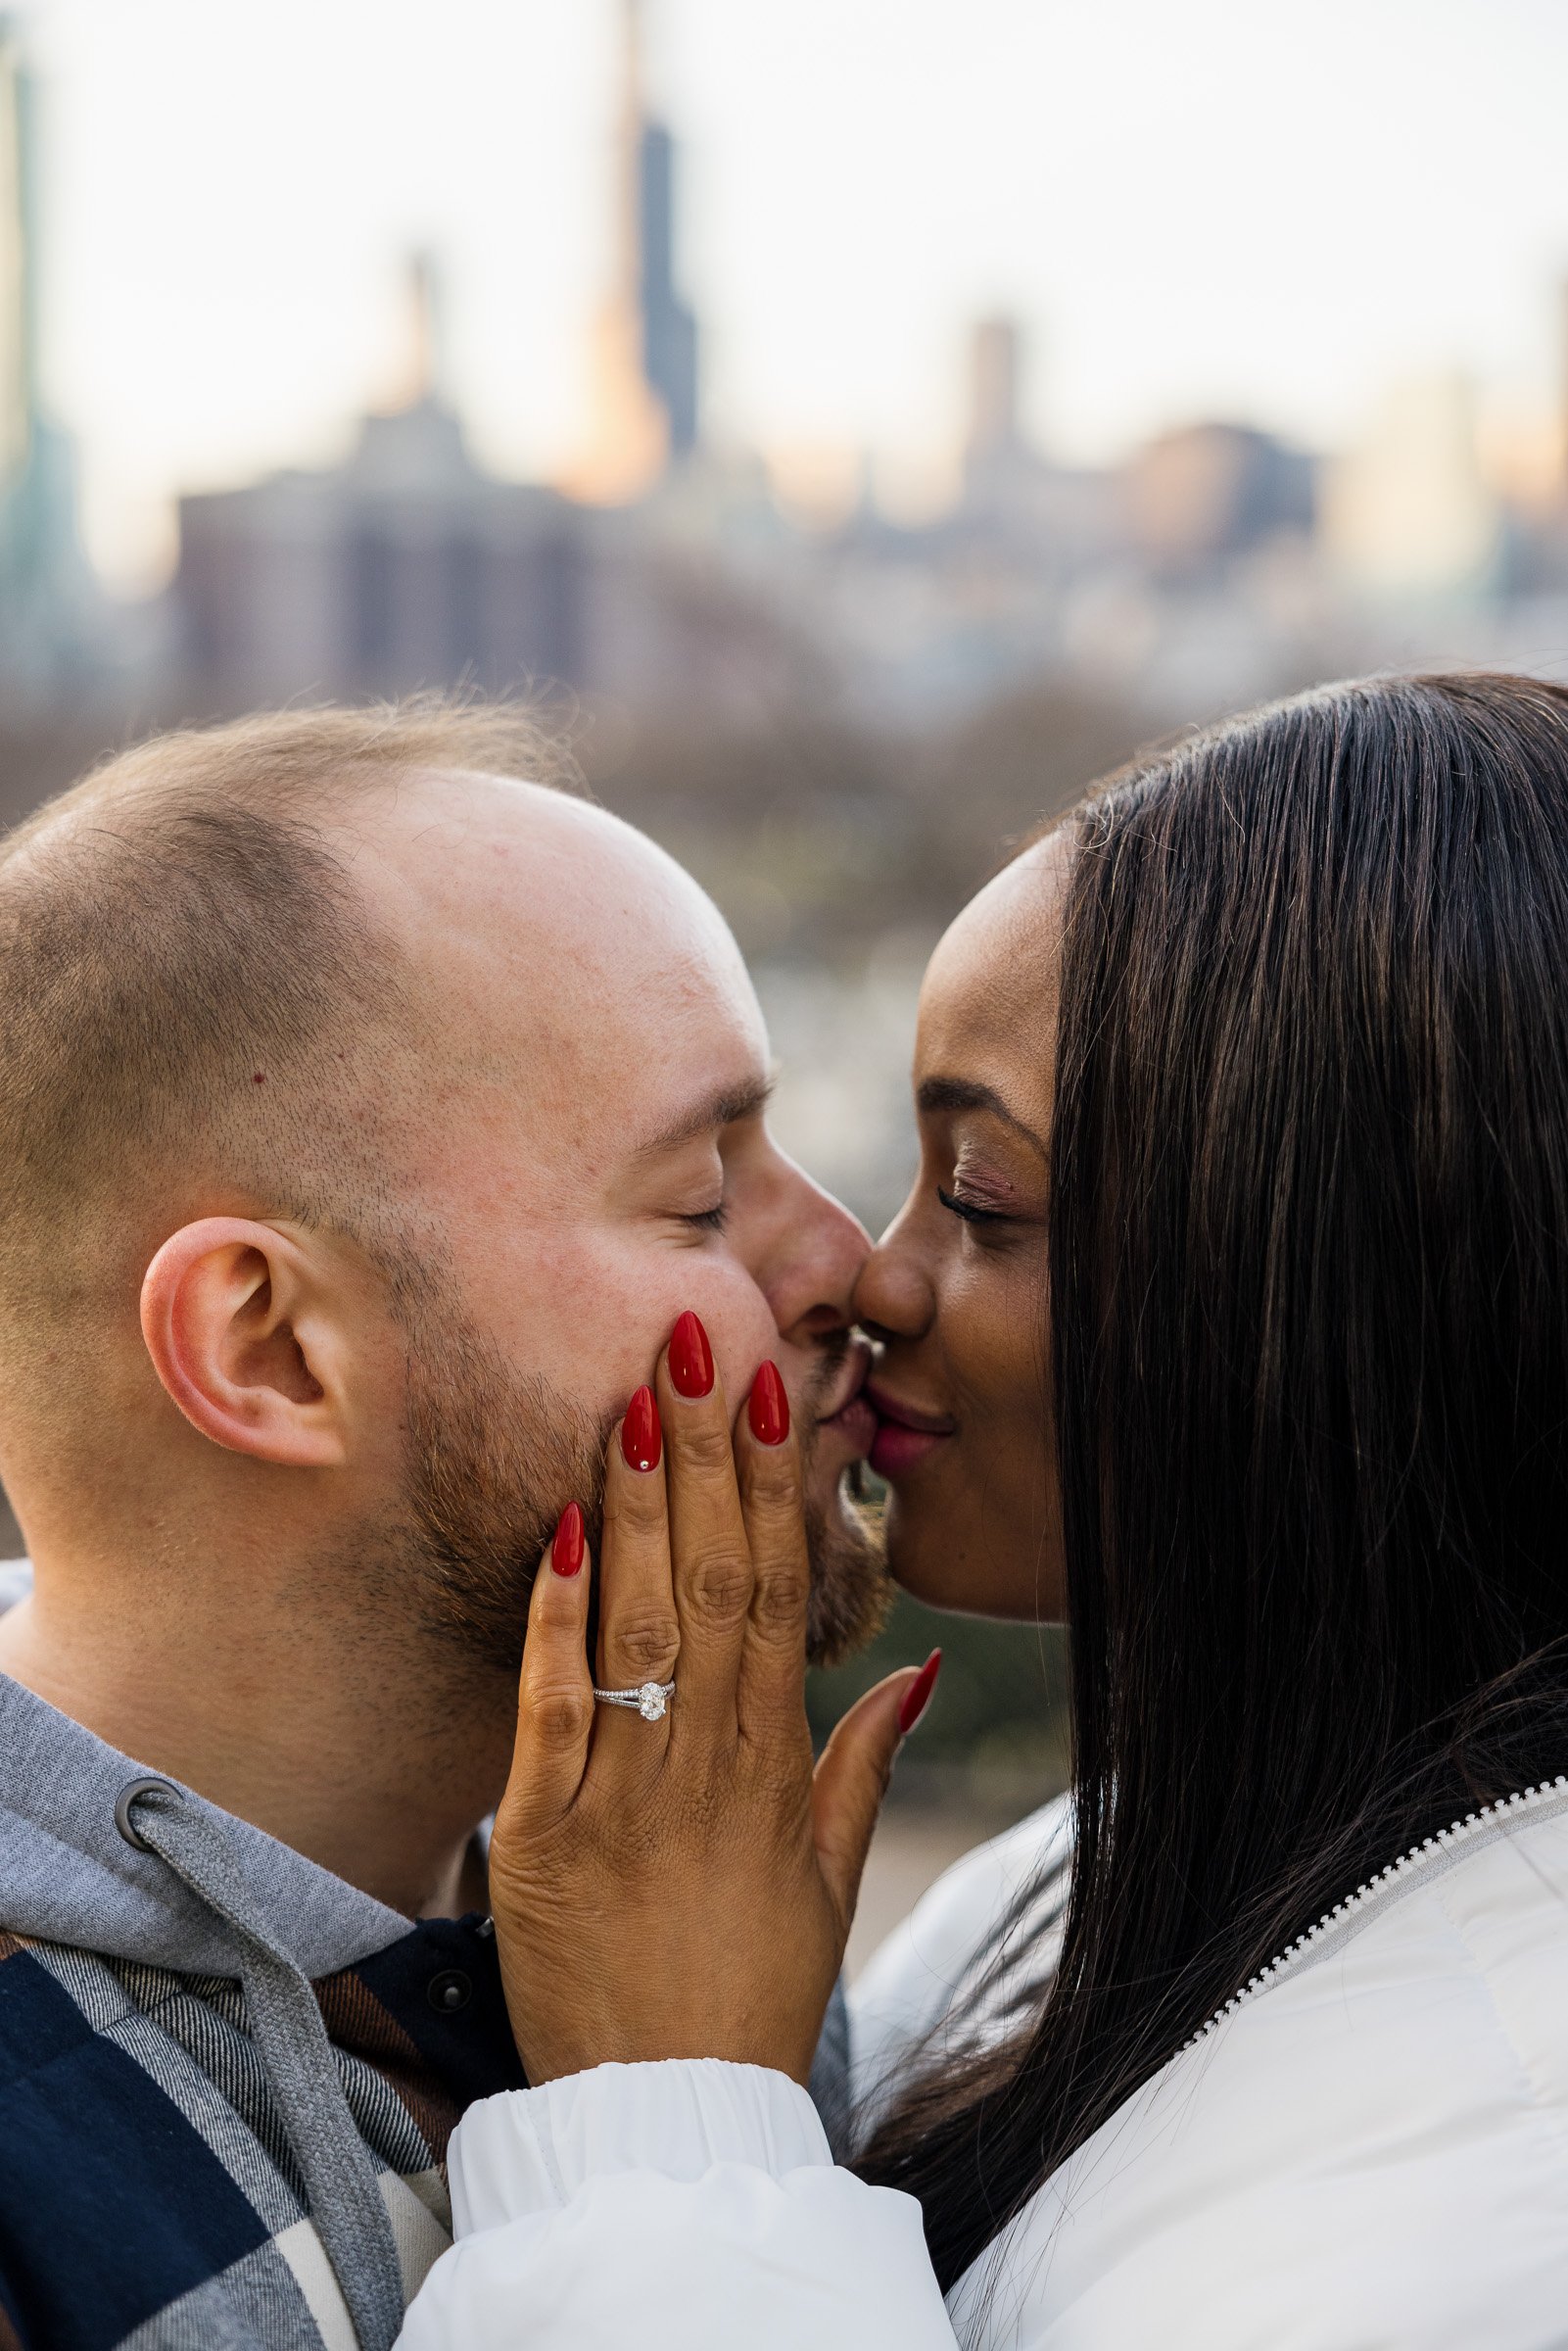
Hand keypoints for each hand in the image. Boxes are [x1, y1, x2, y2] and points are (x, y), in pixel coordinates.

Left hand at [485, 1314, 935, 2087]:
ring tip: (631, 1396)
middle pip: (713, 1577)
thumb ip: (861, 1763)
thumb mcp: (830, 1879)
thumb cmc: (751, 1992)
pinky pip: (552, 1702)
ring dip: (635, 1503)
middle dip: (702, 1452)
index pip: (780, 1590)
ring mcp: (627, 1789)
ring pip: (640, 1619)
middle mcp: (709, 1759)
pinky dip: (555, 1614)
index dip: (772, 1483)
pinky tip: (559, 1527)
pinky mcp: (545, 1830)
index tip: (764, 1388)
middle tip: (690, 1337)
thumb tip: (908, 1668)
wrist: (670, 2117)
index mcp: (778, 1762)